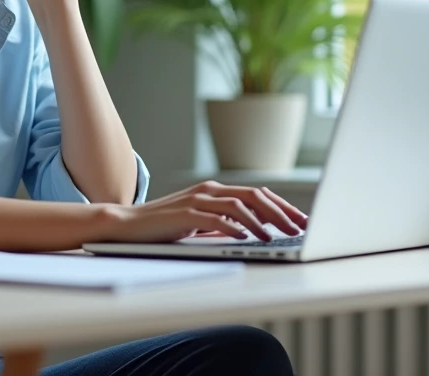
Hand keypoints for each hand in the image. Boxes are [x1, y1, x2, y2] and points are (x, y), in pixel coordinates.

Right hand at [97, 181, 307, 243]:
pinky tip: (251, 238)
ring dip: (266, 220)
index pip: (257, 194)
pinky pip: (220, 217)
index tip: (301, 221)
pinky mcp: (187, 213)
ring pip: (242, 204)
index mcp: (214, 190)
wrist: (127, 225)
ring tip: (281, 236)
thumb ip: (223, 223)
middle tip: (301, 228)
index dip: (282, 206)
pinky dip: (239, 227)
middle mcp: (209, 190)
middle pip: (256, 195)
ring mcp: (198, 199)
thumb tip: (253, 234)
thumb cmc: (163, 228)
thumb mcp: (199, 224)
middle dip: (282, 212)